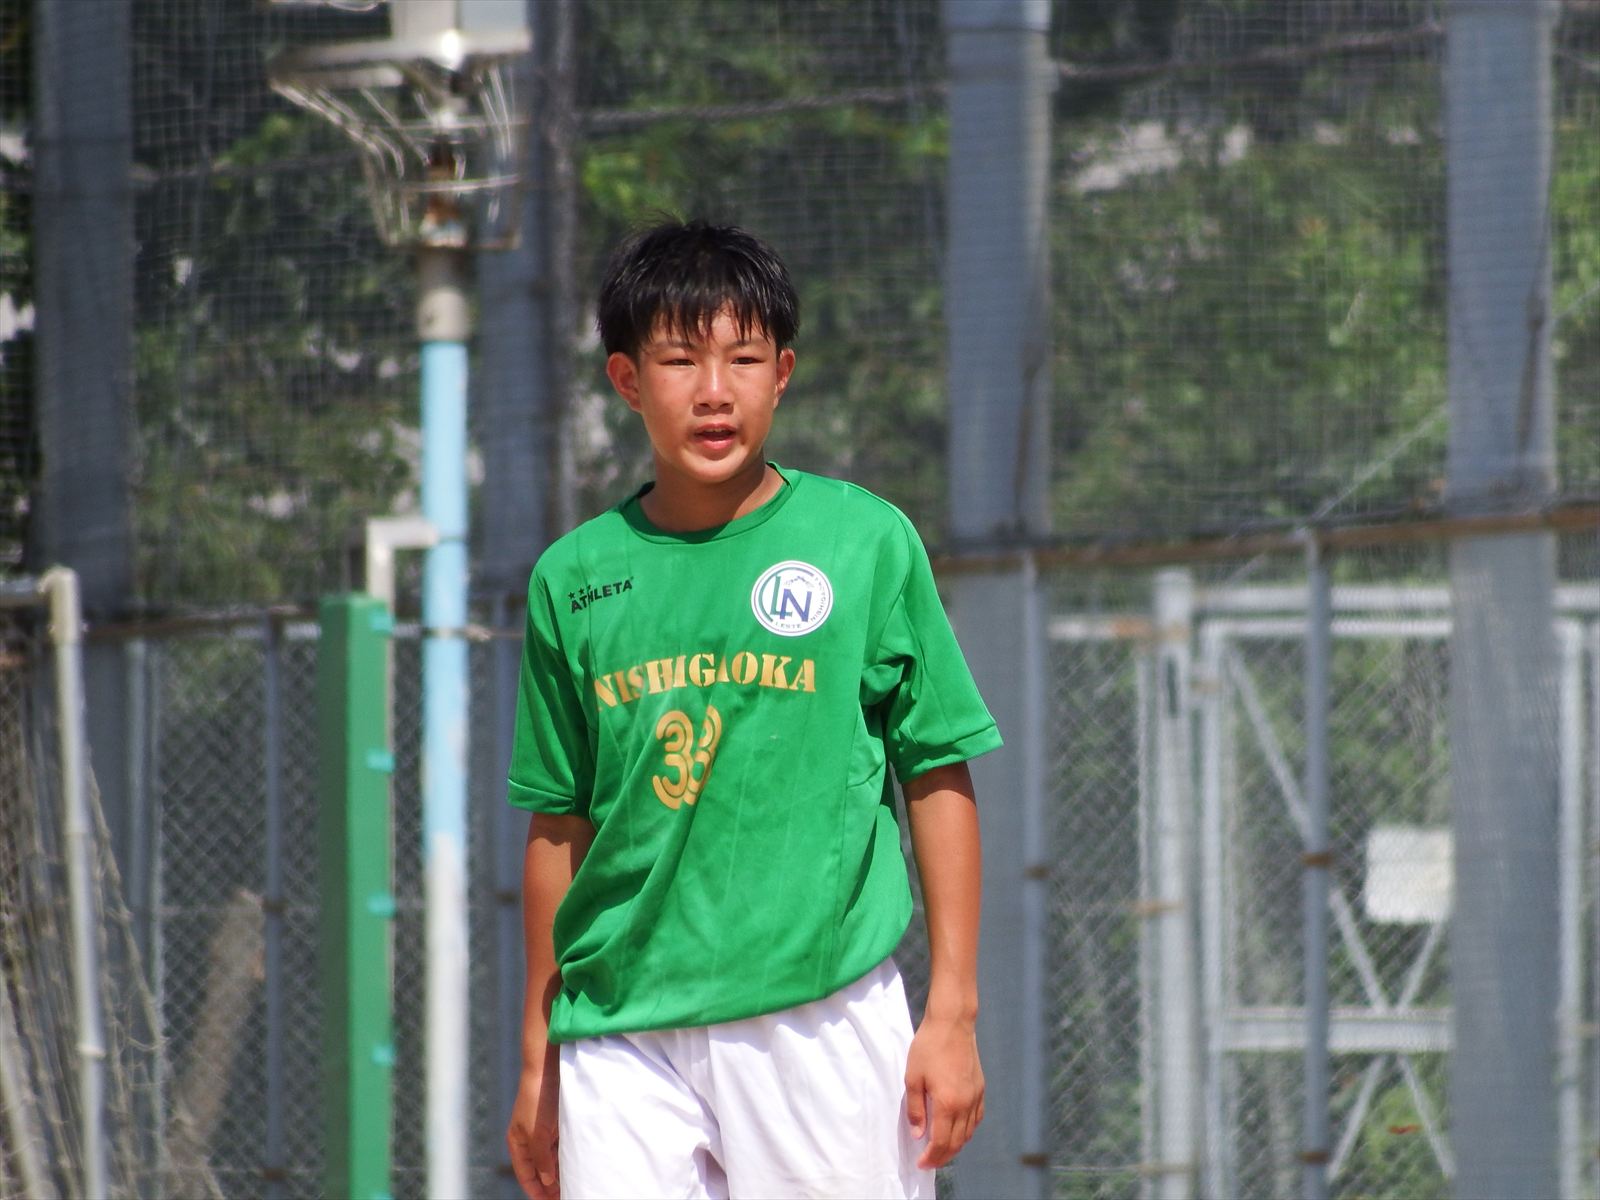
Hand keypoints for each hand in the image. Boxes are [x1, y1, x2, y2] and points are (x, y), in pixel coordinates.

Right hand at [507, 1048, 560, 1198]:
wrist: (547, 1067)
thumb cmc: (538, 1099)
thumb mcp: (538, 1134)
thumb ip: (542, 1160)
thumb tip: (547, 1182)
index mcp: (518, 1143)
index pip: (527, 1176)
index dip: (538, 1192)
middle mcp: (529, 1139)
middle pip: (539, 1170)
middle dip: (551, 1185)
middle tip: (568, 1194)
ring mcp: (542, 1130)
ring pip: (551, 1158)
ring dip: (560, 1171)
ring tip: (574, 1184)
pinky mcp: (555, 1121)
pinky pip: (560, 1146)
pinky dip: (566, 1156)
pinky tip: (577, 1164)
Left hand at [904, 1013, 984, 1168]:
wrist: (952, 1023)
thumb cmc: (929, 1047)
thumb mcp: (913, 1078)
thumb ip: (915, 1109)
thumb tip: (918, 1134)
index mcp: (947, 1103)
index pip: (941, 1142)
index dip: (931, 1157)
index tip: (921, 1163)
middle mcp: (965, 1104)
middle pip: (956, 1142)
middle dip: (942, 1157)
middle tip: (929, 1162)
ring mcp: (975, 1096)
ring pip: (968, 1132)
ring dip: (955, 1146)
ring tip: (941, 1149)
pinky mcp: (980, 1088)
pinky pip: (976, 1118)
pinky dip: (967, 1130)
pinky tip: (958, 1130)